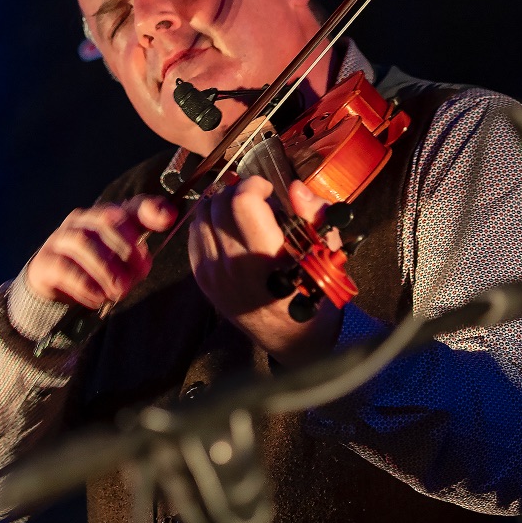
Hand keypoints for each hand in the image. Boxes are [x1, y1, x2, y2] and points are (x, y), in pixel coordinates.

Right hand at [26, 195, 177, 308]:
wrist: (52, 288)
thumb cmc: (94, 271)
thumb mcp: (121, 265)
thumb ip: (137, 260)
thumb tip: (146, 260)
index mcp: (106, 218)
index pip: (131, 207)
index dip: (150, 210)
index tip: (168, 218)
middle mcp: (82, 221)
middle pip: (106, 220)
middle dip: (126, 246)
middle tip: (141, 272)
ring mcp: (60, 238)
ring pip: (83, 241)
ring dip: (105, 267)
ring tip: (119, 291)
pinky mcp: (44, 261)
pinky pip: (63, 267)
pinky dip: (84, 284)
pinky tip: (97, 299)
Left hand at [188, 177, 343, 366]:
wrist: (294, 337)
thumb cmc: (316, 293)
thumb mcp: (328, 252)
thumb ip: (315, 215)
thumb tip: (294, 187)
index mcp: (265, 258)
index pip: (241, 202)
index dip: (254, 185)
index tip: (267, 189)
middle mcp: (232, 265)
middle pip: (218, 204)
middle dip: (237, 192)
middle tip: (256, 201)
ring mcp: (212, 275)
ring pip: (200, 217)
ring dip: (219, 206)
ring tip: (241, 213)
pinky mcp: (202, 281)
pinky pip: (193, 237)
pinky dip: (207, 225)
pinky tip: (227, 230)